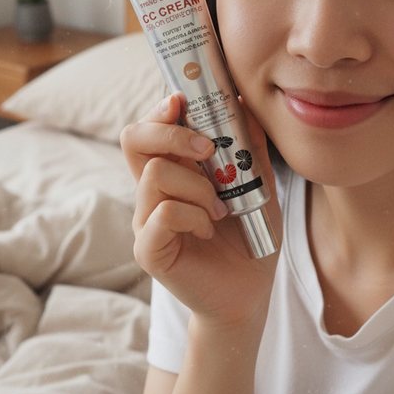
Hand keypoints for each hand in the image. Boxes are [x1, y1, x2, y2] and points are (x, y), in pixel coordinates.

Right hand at [121, 93, 281, 329]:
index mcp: (173, 171)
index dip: (160, 109)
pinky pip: (164, 212)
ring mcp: (145, 220)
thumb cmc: (250, 237)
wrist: (250, 292)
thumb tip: (242, 103)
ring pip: (155, 174)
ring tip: (221, 208)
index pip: (148, 128)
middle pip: (134, 138)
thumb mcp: (259, 185)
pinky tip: (210, 229)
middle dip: (171, 132)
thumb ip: (250, 148)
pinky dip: (195, 215)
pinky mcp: (148, 248)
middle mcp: (151, 191)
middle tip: (207, 149)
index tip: (183, 101)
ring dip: (198, 185)